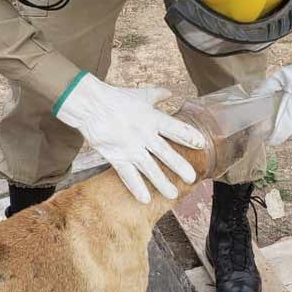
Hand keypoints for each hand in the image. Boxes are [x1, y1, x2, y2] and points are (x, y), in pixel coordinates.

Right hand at [54, 73, 204, 202]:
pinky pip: (127, 174)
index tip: (202, 144)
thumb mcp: (140, 95)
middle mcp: (143, 134)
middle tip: (192, 178)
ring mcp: (129, 147)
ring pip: (148, 168)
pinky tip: (145, 199)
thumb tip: (169, 92)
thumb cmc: (116, 99)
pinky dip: (136, 187)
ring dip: (161, 182)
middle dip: (179, 166)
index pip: (174, 128)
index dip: (188, 135)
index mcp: (152, 118)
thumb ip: (157, 95)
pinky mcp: (116, 156)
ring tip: (173, 195)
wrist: (89, 105)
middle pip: (164, 152)